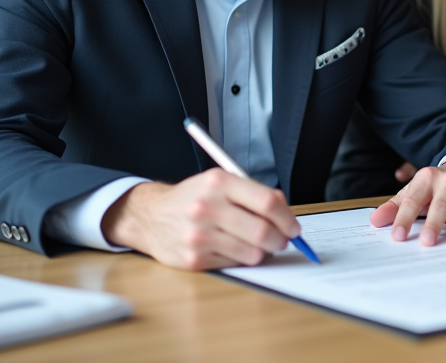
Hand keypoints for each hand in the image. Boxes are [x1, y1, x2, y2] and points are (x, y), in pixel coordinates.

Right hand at [101, 169, 302, 269]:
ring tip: (256, 245)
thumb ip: (253, 193)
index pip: (267, 201)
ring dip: (262, 252)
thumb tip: (286, 212)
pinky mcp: (194, 258)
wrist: (151, 215)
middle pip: (262, 231)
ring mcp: (199, 235)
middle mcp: (208, 207)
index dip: (287, 218)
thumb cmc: (193, 198)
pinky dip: (241, 259)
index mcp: (219, 182)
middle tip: (282, 241)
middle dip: (280, 240)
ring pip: (252, 252)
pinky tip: (233, 249)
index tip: (294, 227)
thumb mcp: (220, 182)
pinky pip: (234, 264)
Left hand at [369, 164, 445, 246]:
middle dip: (433, 223)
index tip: (398, 236)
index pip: (412, 200)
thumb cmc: (436, 186)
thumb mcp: (413, 191)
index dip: (404, 218)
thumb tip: (374, 221)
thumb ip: (395, 207)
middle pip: (440, 204)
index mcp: (426, 178)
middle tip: (426, 241)